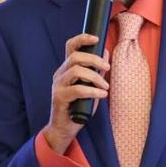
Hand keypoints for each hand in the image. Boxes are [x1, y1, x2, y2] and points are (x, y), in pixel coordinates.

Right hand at [42, 33, 108, 153]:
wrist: (65, 128)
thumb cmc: (79, 107)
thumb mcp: (91, 86)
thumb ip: (97, 71)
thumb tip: (106, 53)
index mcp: (67, 69)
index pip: (70, 46)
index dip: (82, 39)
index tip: (97, 38)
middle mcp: (60, 74)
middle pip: (76, 57)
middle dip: (95, 60)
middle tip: (107, 68)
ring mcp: (58, 85)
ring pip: (76, 70)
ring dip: (95, 77)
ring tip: (105, 88)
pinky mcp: (59, 97)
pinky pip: (78, 89)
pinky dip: (93, 91)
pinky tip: (101, 95)